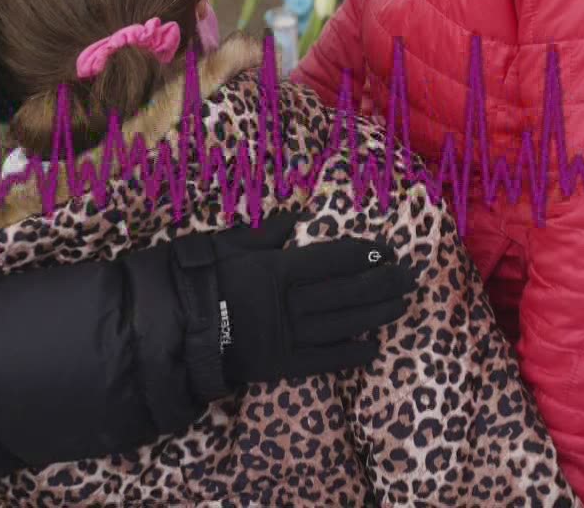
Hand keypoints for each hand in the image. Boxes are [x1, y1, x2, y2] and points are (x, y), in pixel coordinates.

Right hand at [205, 212, 413, 386]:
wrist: (173, 331)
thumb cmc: (200, 281)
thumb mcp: (229, 246)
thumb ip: (267, 233)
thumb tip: (300, 218)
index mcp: (275, 270)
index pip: (331, 260)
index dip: (363, 254)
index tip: (386, 248)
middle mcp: (288, 304)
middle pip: (346, 292)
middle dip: (382, 282)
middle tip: (409, 275)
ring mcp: (287, 337)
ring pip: (342, 324)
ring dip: (376, 314)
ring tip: (401, 304)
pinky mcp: (282, 365)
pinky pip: (323, 360)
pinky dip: (350, 355)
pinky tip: (374, 347)